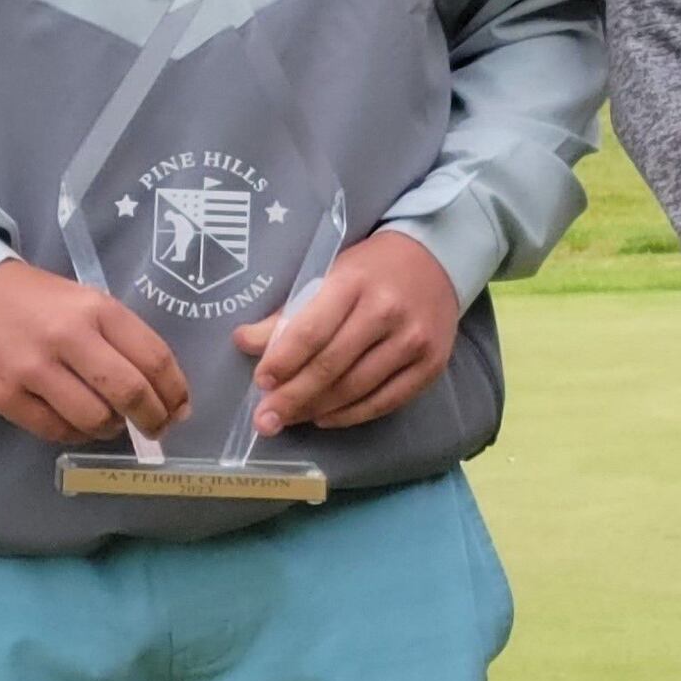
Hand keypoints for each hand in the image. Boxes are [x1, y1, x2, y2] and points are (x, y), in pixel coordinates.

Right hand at [0, 259, 185, 443]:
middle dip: (153, 419)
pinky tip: (78, 424)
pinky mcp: (4, 395)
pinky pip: (55, 430)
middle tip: (156, 428)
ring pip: (94, 418)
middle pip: (130, 393)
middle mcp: (68, 337)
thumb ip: (122, 340)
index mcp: (97, 309)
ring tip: (111, 423)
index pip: (154, 358)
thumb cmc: (39, 301)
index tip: (180, 408)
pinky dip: (75, 434)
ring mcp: (33, 368)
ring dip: (111, 428)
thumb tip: (162, 392)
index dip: (175, 391)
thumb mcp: (87, 302)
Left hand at [238, 228, 460, 432]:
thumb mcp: (329, 275)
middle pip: (331, 365)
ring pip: (356, 388)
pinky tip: (326, 417)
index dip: (283, 361)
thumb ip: (290, 312)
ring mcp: (413, 341)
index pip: (312, 331)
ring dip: (317, 409)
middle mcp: (387, 311)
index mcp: (353, 282)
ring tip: (291, 418)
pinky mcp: (431, 365)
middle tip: (266, 420)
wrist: (436, 261)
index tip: (261, 382)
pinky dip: (351, 415)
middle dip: (292, 396)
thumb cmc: (372, 269)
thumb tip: (244, 342)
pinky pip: (385, 401)